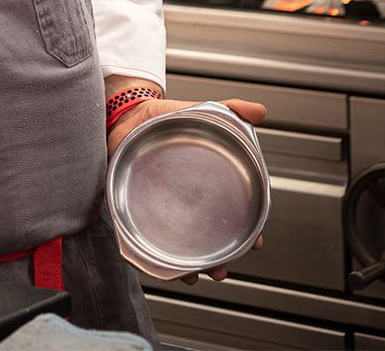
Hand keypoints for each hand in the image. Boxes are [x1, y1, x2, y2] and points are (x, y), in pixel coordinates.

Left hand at [107, 95, 267, 283]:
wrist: (125, 113)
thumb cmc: (164, 117)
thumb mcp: (198, 111)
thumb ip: (230, 110)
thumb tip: (259, 111)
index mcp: (207, 182)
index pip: (234, 213)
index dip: (248, 230)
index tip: (256, 242)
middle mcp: (188, 200)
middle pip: (210, 238)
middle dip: (219, 259)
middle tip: (221, 269)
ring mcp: (163, 206)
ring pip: (181, 245)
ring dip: (190, 264)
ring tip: (194, 274)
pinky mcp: (135, 207)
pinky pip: (147, 238)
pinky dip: (153, 256)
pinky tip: (160, 265)